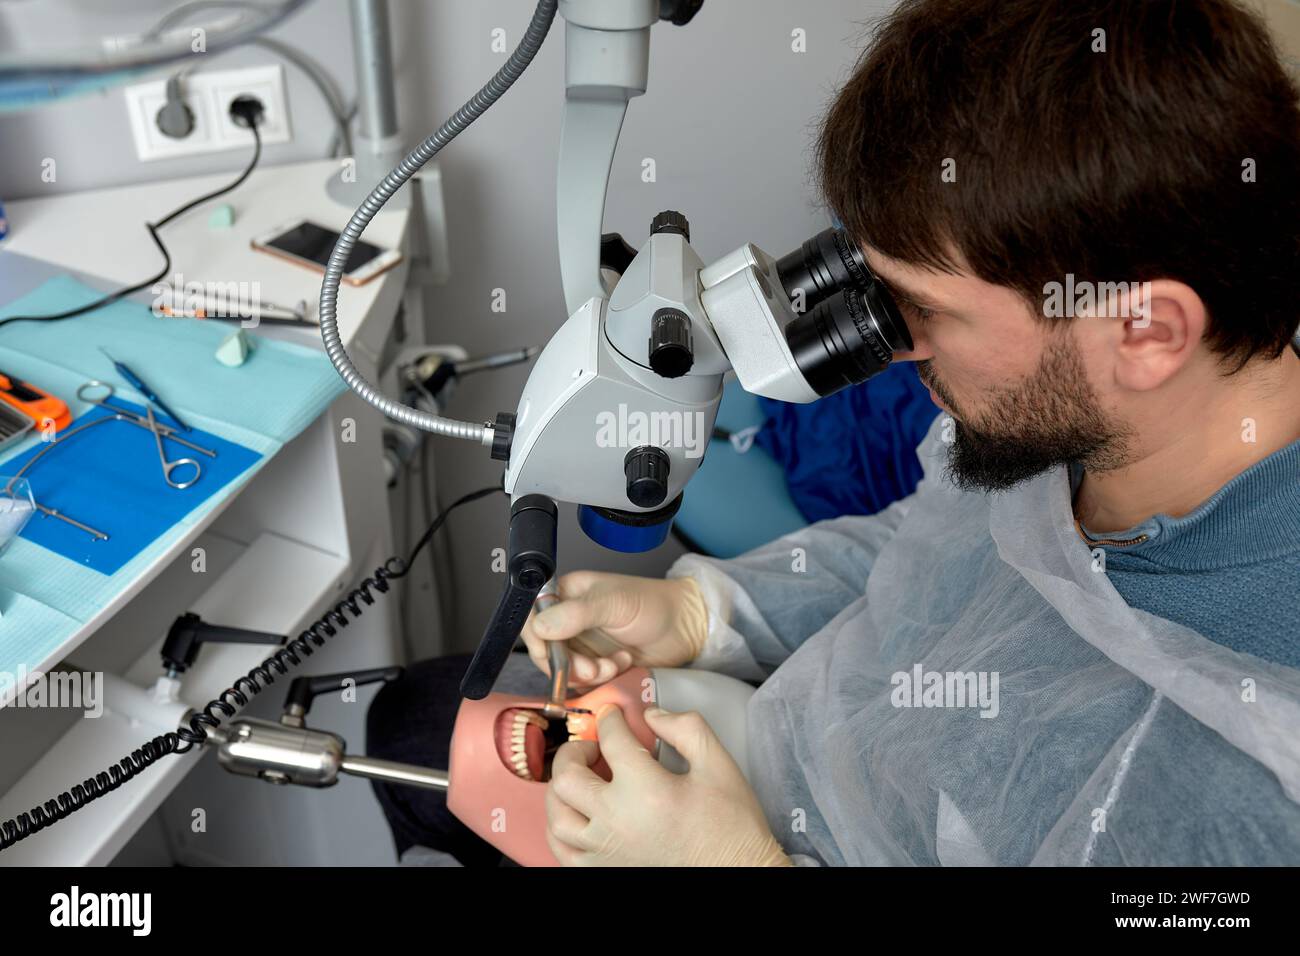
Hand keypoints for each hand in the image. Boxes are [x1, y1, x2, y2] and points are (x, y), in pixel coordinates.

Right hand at [521, 571, 708, 686]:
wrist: (686, 627)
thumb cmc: (653, 604)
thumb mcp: (614, 603)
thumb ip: (577, 614)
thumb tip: (541, 626)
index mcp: (567, 594)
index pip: (534, 618)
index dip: (538, 639)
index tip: (553, 654)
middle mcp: (569, 619)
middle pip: (546, 650)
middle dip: (568, 664)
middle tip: (592, 669)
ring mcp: (582, 643)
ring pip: (564, 669)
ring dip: (587, 673)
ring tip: (613, 665)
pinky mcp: (596, 664)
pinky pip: (584, 681)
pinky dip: (601, 678)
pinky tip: (622, 664)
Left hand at [544, 702, 791, 866]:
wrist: (738, 873)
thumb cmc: (731, 824)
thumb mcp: (719, 765)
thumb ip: (686, 728)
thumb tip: (651, 715)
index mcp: (646, 790)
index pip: (612, 740)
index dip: (611, 719)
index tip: (614, 714)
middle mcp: (616, 821)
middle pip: (568, 776)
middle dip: (575, 750)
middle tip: (593, 745)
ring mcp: (605, 852)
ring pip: (557, 814)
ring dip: (562, 788)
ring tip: (582, 777)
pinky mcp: (603, 871)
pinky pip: (561, 849)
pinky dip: (559, 827)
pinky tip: (577, 813)